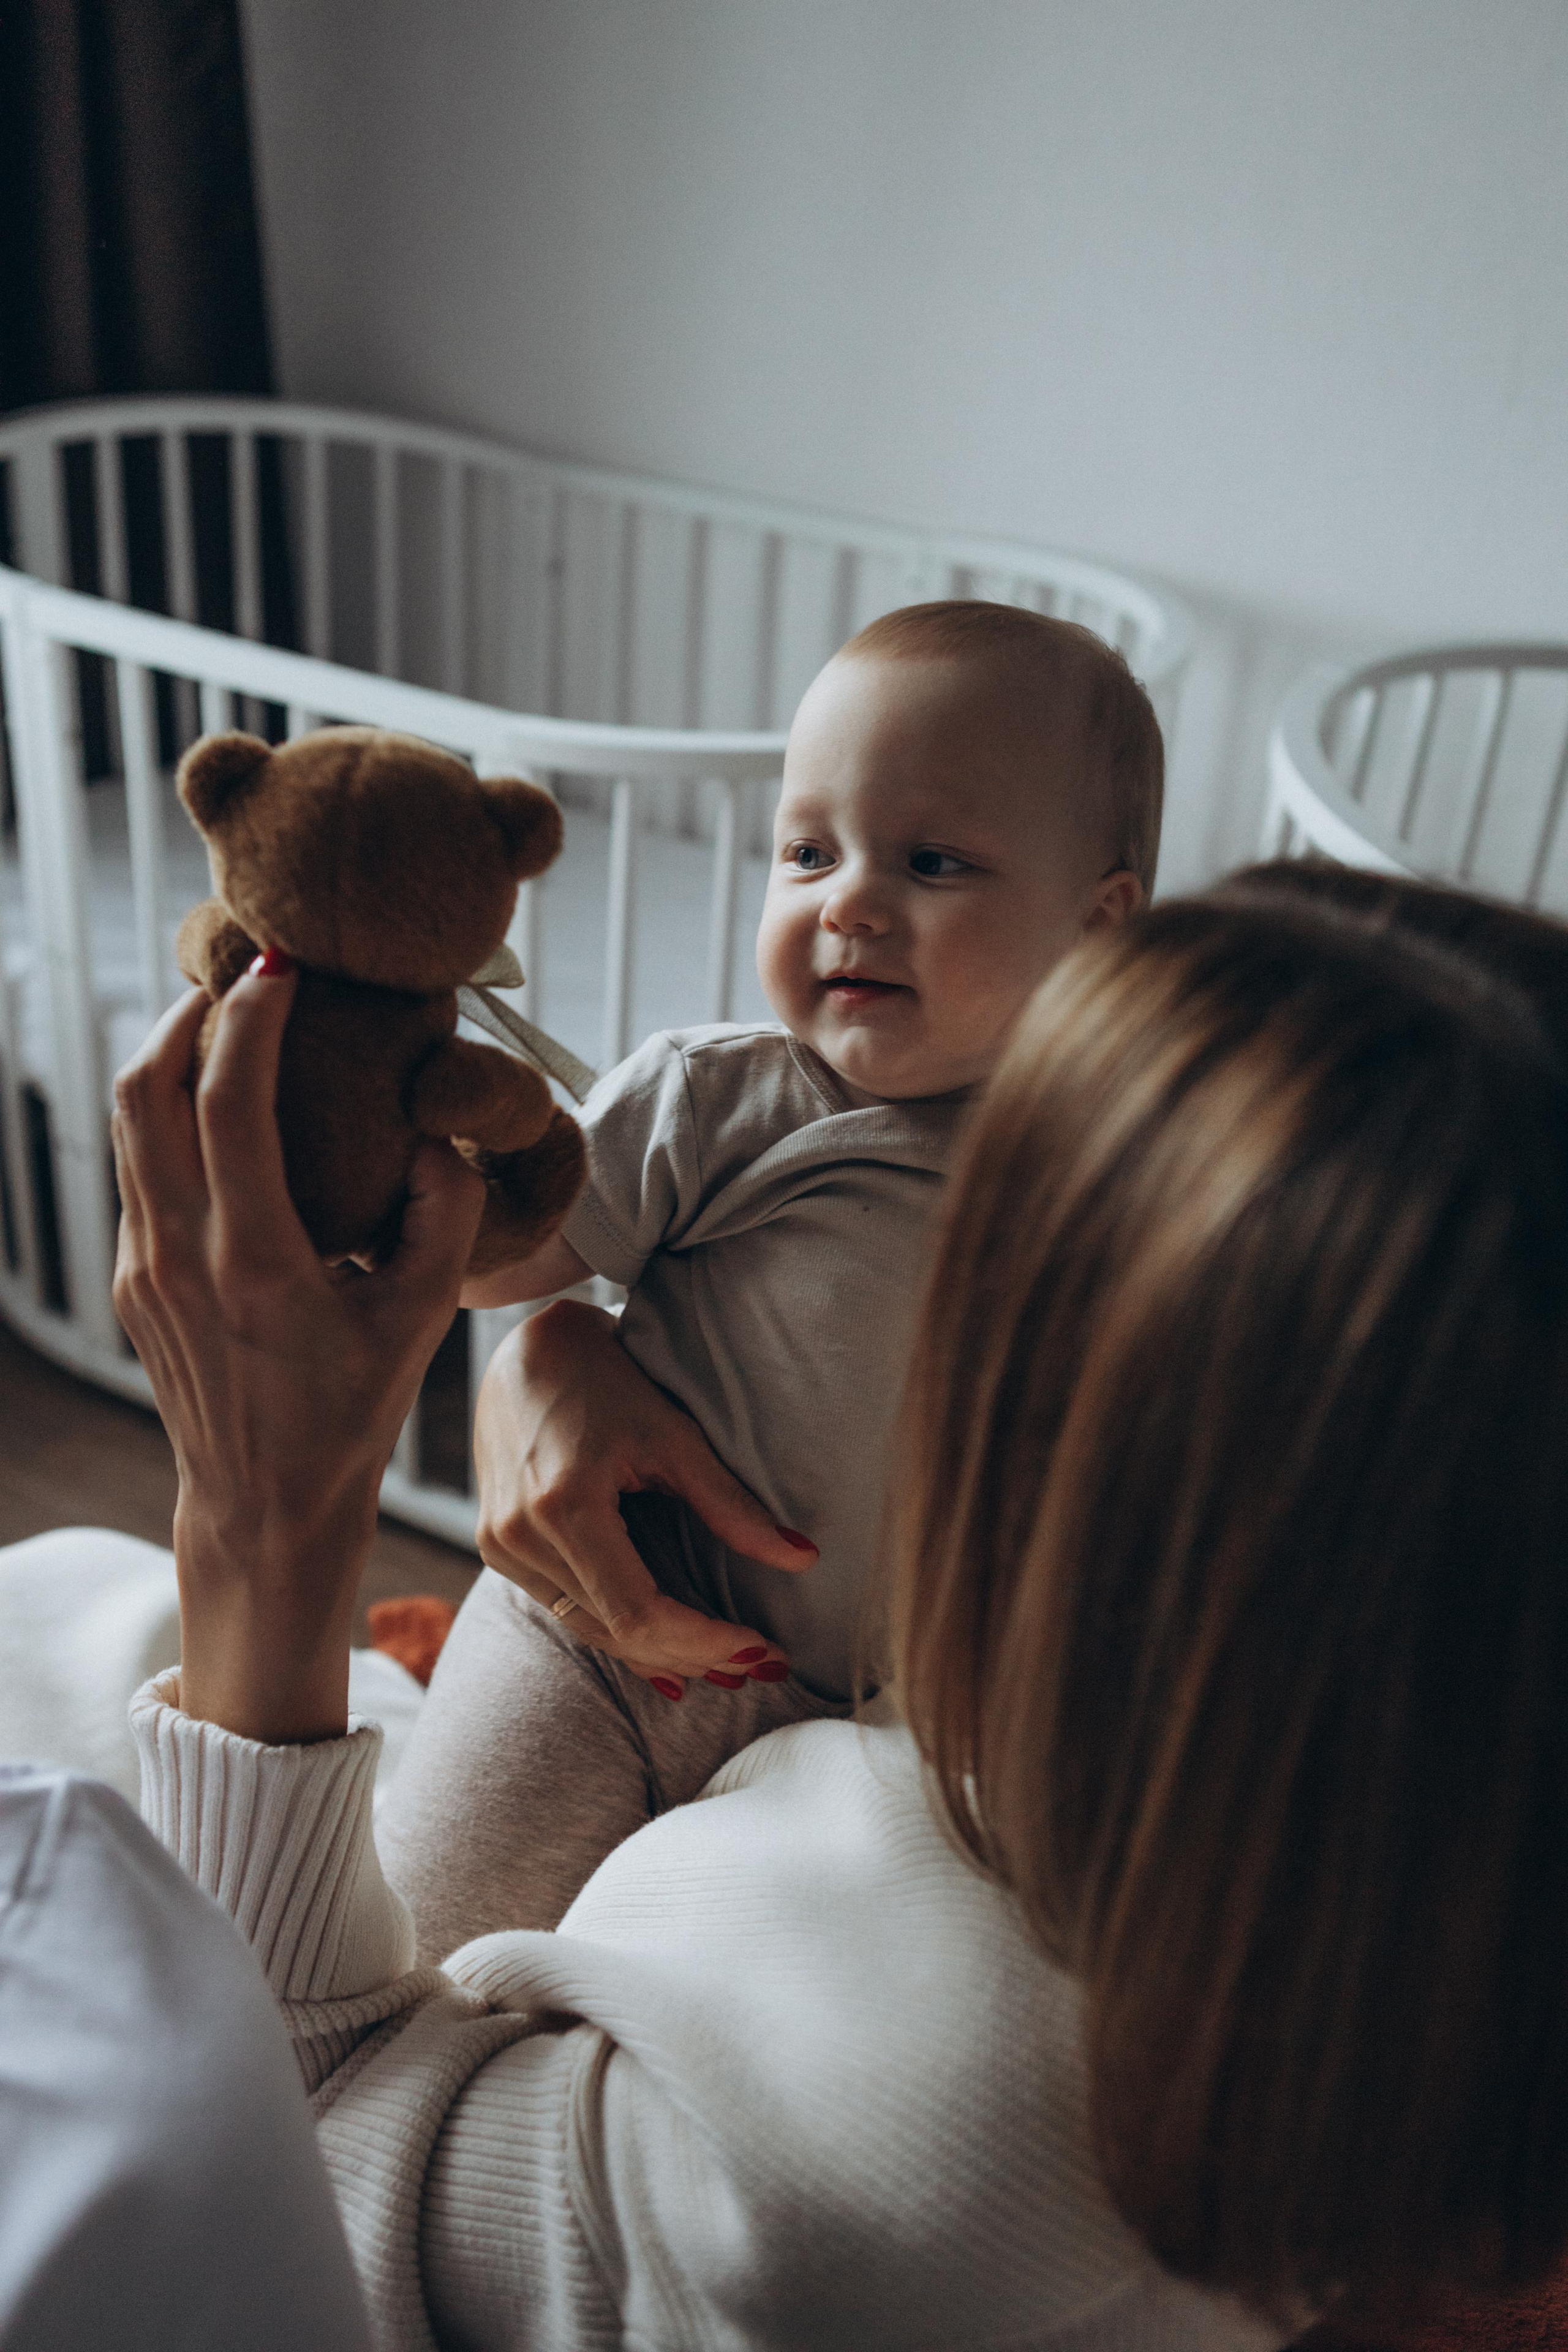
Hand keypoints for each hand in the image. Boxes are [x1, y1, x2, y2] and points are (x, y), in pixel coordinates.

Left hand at [111, 965, 484, 1741]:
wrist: (263, 1504)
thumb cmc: (351, 1411)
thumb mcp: (423, 1317)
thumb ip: (448, 1216)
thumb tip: (432, 1132)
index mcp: (254, 1263)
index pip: (226, 1104)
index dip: (250, 1019)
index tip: (284, 968)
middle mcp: (180, 1256)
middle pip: (146, 1089)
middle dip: (188, 1011)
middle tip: (245, 972)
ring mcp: (142, 1266)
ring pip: (129, 1121)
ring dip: (168, 1053)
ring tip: (225, 1014)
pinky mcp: (131, 1276)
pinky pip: (138, 1165)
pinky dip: (167, 1110)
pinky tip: (215, 1099)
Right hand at [474, 1300, 816, 1695]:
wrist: (525, 1351)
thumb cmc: (605, 1380)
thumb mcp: (672, 1435)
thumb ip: (731, 1505)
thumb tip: (802, 1558)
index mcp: (564, 1506)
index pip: (638, 1612)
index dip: (703, 1640)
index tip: (759, 1646)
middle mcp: (521, 1536)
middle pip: (615, 1631)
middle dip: (692, 1654)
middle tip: (758, 1664)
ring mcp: (502, 1547)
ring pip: (591, 1629)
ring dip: (659, 1652)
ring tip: (725, 1664)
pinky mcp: (498, 1548)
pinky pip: (566, 1609)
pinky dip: (620, 1631)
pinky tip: (667, 1652)